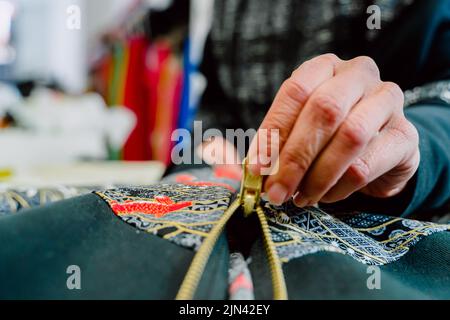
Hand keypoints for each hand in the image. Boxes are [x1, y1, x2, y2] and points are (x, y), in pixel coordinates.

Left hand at [249, 54, 419, 206]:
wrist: (378, 148)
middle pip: (324, 110)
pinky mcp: (405, 135)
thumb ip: (277, 145)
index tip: (256, 168)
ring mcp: (387, 101)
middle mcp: (359, 75)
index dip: (273, 131)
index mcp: (325, 67)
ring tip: (299, 197)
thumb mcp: (300, 130)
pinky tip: (324, 197)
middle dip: (295, 158)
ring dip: (317, 175)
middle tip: (276, 191)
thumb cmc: (329, 136)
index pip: (296, 91)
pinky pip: (367, 164)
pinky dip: (339, 187)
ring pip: (350, 136)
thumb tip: (252, 172)